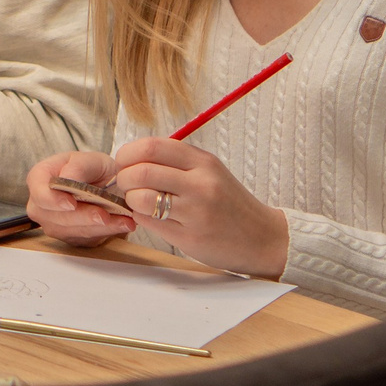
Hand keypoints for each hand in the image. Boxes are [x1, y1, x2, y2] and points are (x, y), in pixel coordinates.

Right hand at [25, 150, 136, 245]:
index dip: (52, 200)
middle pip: (55, 217)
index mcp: (40, 179)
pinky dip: (107, 232)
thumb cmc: (94, 170)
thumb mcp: (91, 160)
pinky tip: (123, 224)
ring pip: (72, 231)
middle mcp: (42, 205)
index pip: (39, 193)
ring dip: (98, 227)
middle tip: (104, 215)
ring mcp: (55, 224)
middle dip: (82, 217)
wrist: (108, 185)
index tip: (71, 203)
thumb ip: (79, 166)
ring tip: (122, 220)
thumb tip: (67, 178)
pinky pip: (86, 239)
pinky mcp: (71, 237)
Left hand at [106, 137, 290, 278]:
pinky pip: (149, 222)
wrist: (262, 238)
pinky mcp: (189, 236)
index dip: (127, 154)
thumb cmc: (227, 202)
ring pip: (141, 199)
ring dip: (131, 200)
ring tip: (138, 202)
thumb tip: (130, 158)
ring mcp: (196, 211)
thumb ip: (174, 162)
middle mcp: (200, 183)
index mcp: (203, 161)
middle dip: (124, 178)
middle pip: (141, 172)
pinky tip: (151, 217)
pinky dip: (141, 217)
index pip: (151, 147)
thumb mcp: (208, 171)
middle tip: (126, 185)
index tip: (124, 163)